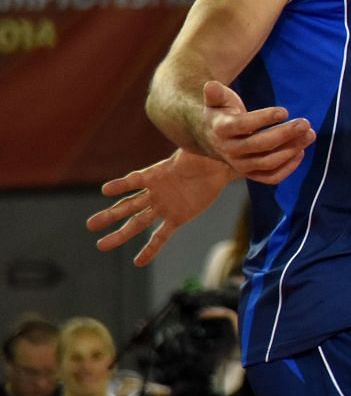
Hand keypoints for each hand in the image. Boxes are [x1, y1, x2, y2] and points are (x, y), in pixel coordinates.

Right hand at [88, 148, 236, 265]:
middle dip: (110, 216)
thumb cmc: (203, 156)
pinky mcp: (177, 218)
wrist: (215, 169)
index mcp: (155, 175)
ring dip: (120, 235)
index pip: (135, 180)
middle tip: (90, 225)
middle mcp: (155, 193)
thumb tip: (195, 133)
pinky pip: (161, 235)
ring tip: (101, 245)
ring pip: (138, 223)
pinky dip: (150, 249)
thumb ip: (191, 148)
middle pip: (128, 206)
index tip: (106, 190)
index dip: (122, 185)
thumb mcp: (196, 151)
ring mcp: (163, 207)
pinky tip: (138, 262)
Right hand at [199, 81, 314, 181]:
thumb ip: (215, 94)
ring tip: (309, 135)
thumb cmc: (222, 114)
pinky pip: (271, 177)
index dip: (264, 118)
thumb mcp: (217, 102)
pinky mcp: (251, 175)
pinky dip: (288, 168)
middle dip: (285, 134)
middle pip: (260, 145)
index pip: (243, 125)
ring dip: (291, 150)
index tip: (284, 111)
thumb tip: (211, 85)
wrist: (214, 140)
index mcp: (221, 129)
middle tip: (305, 123)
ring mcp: (240, 165)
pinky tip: (301, 152)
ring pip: (268, 162)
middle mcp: (230, 150)